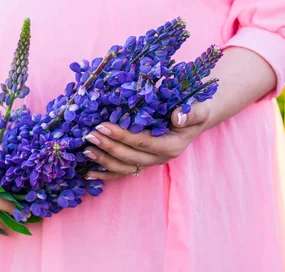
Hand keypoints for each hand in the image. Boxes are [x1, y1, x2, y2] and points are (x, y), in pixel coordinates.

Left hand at [83, 102, 211, 180]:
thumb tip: (177, 116)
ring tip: (85, 150)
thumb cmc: (195, 111)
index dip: (122, 136)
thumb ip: (191, 114)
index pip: (142, 143)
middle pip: (129, 157)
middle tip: (89, 135)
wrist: (195, 118)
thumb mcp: (198, 110)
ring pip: (123, 167)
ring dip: (103, 160)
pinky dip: (105, 174)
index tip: (102, 126)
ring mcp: (150, 163)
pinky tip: (88, 173)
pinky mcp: (141, 162)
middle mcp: (159, 159)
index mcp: (171, 146)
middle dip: (107, 147)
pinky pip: (121, 172)